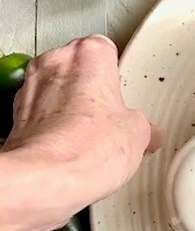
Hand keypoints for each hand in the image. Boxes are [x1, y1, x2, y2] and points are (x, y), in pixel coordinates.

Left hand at [5, 35, 155, 209]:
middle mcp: (54, 62)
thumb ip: (141, 124)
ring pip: (54, 91)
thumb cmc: (85, 148)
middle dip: (91, 91)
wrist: (47, 179)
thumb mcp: (138, 133)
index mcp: (89, 53)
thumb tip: (144, 134)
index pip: (107, 51)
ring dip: (67, 108)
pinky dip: (49, 129)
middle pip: (78, 69)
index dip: (117, 77)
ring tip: (88, 137)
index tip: (123, 95)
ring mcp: (30, 88)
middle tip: (109, 117)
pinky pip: (37, 115)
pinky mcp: (14, 116)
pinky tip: (68, 150)